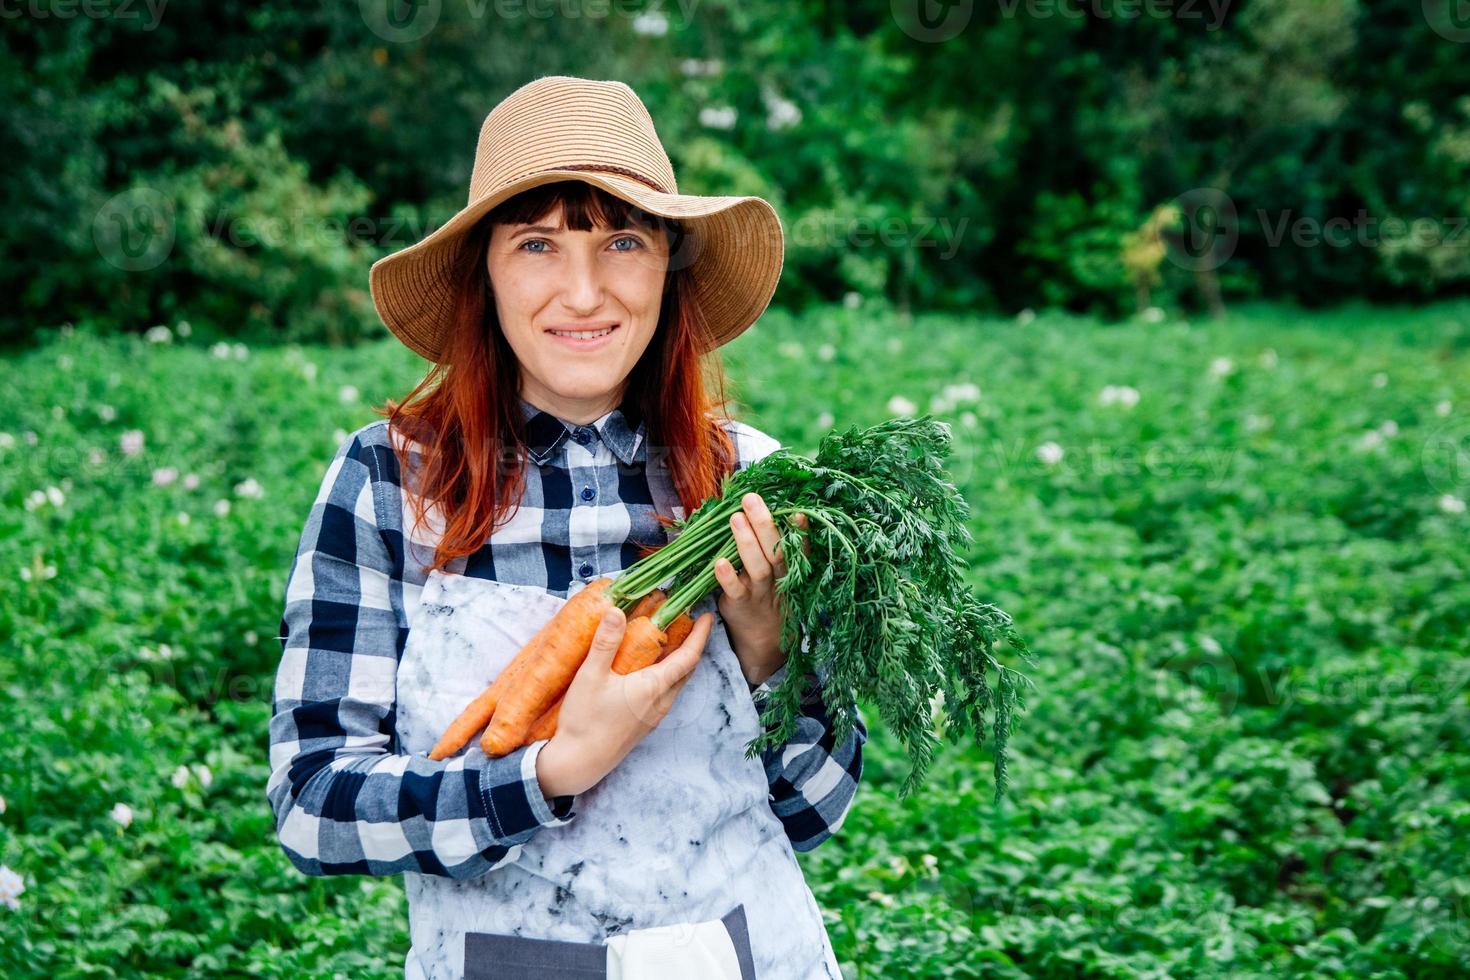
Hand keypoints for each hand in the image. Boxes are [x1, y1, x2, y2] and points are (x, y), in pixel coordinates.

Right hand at [536, 606, 713, 797]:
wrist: (578, 763)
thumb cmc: (584, 719)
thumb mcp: (591, 676)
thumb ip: (605, 643)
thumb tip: (617, 611)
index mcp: (654, 687)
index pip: (688, 657)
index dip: (700, 636)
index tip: (708, 617)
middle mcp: (660, 703)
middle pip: (686, 671)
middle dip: (692, 646)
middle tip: (690, 625)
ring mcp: (653, 717)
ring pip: (676, 685)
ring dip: (679, 663)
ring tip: (671, 643)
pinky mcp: (644, 726)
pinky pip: (664, 696)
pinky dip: (666, 677)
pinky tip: (650, 672)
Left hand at [713, 492, 807, 686]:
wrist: (763, 642)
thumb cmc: (770, 598)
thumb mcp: (781, 577)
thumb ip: (774, 549)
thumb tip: (758, 510)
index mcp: (791, 572)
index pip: (799, 550)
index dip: (801, 532)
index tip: (797, 513)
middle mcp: (779, 581)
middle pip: (776, 552)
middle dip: (764, 524)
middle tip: (751, 499)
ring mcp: (760, 594)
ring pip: (758, 568)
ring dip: (747, 542)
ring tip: (735, 519)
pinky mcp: (740, 605)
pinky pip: (735, 591)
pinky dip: (727, 577)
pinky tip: (720, 561)